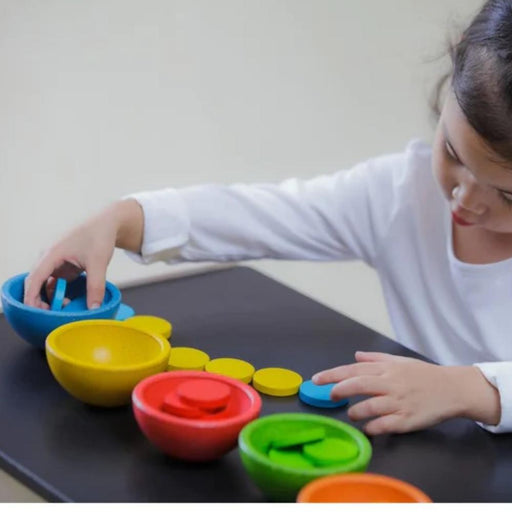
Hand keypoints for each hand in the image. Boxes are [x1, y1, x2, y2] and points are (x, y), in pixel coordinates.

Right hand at [24, 199, 143, 309]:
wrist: (107, 223)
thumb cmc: (99, 237)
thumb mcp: (98, 263)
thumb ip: (95, 286)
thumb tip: (93, 308)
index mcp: (52, 253)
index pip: (35, 277)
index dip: (31, 296)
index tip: (33, 312)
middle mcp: (49, 257)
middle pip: (35, 281)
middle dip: (37, 299)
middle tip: (49, 315)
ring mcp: (55, 261)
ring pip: (44, 283)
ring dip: (48, 297)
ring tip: (61, 309)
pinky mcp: (62, 265)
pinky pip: (54, 282)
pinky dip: (57, 292)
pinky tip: (66, 301)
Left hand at [312, 351, 473, 434]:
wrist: (452, 389)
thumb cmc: (423, 374)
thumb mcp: (399, 361)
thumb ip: (375, 359)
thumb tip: (355, 355)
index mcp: (386, 369)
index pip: (353, 370)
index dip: (333, 374)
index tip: (316, 379)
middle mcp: (390, 384)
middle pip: (359, 385)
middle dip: (339, 390)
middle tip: (331, 396)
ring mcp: (399, 402)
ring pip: (370, 407)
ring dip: (355, 411)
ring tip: (351, 413)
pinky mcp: (407, 420)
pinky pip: (385, 425)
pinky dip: (372, 427)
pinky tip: (367, 428)